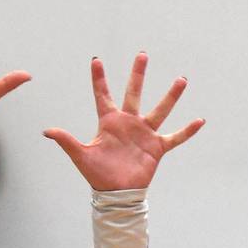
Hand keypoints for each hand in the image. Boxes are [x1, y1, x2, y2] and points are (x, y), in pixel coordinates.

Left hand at [44, 54, 203, 190]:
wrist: (116, 193)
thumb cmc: (97, 174)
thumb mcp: (80, 155)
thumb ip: (66, 141)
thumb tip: (47, 130)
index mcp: (109, 122)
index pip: (102, 95)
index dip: (99, 78)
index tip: (96, 60)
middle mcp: (129, 123)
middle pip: (134, 93)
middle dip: (137, 74)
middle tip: (142, 54)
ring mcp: (144, 133)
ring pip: (160, 109)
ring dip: (171, 95)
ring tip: (181, 80)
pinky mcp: (157, 147)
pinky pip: (175, 137)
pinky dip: (187, 131)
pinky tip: (200, 121)